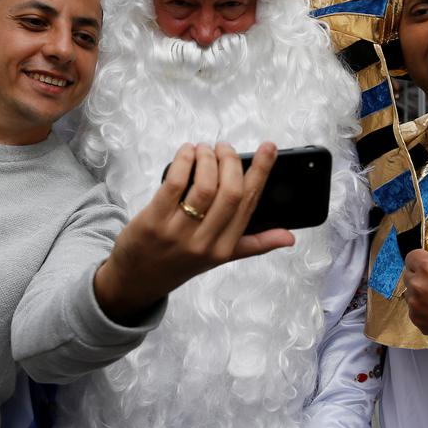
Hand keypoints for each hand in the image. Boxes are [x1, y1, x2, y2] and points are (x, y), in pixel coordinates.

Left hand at [95, 142, 294, 323]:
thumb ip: (254, 244)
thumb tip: (289, 237)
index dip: (261, 172)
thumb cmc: (179, 262)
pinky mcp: (152, 222)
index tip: (269, 148)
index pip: (249, 204)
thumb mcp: (219, 257)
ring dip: (207, 158)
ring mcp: (177, 233)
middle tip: (224, 147)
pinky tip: (186, 153)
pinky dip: (183, 161)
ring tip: (204, 149)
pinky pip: (174, 184)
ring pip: (205, 186)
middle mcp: (204, 243)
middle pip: (231, 192)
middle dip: (231, 161)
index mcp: (225, 249)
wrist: (137, 280)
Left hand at [401, 249, 427, 340]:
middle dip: (418, 277)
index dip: (418, 261)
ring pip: (410, 294)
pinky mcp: (416, 318)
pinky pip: (414, 310)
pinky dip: (423, 310)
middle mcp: (417, 284)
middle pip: (408, 275)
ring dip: (420, 295)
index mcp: (426, 267)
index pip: (410, 257)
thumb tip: (427, 262)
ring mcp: (414, 303)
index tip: (423, 265)